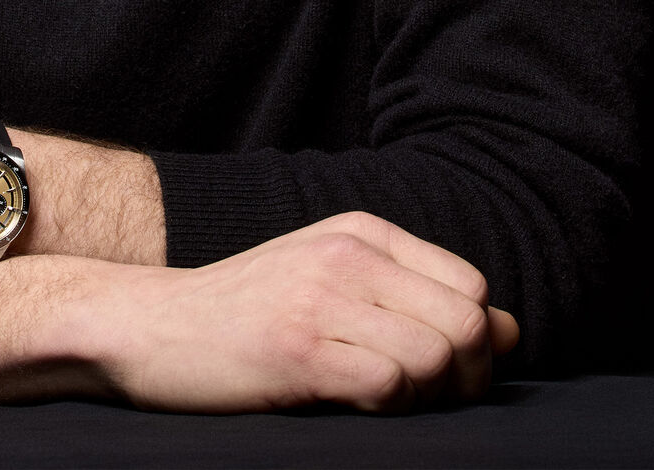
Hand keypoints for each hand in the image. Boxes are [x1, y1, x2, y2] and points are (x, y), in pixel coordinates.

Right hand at [89, 212, 518, 413]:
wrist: (145, 327)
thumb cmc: (239, 315)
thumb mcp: (326, 283)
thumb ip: (411, 298)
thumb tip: (508, 332)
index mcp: (360, 233)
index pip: (470, 286)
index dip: (473, 341)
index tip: (438, 374)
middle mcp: (347, 256)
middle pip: (467, 323)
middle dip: (463, 378)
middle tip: (422, 401)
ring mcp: (320, 300)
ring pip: (436, 356)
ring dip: (422, 397)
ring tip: (375, 401)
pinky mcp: (297, 351)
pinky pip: (390, 384)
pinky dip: (386, 408)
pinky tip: (347, 405)